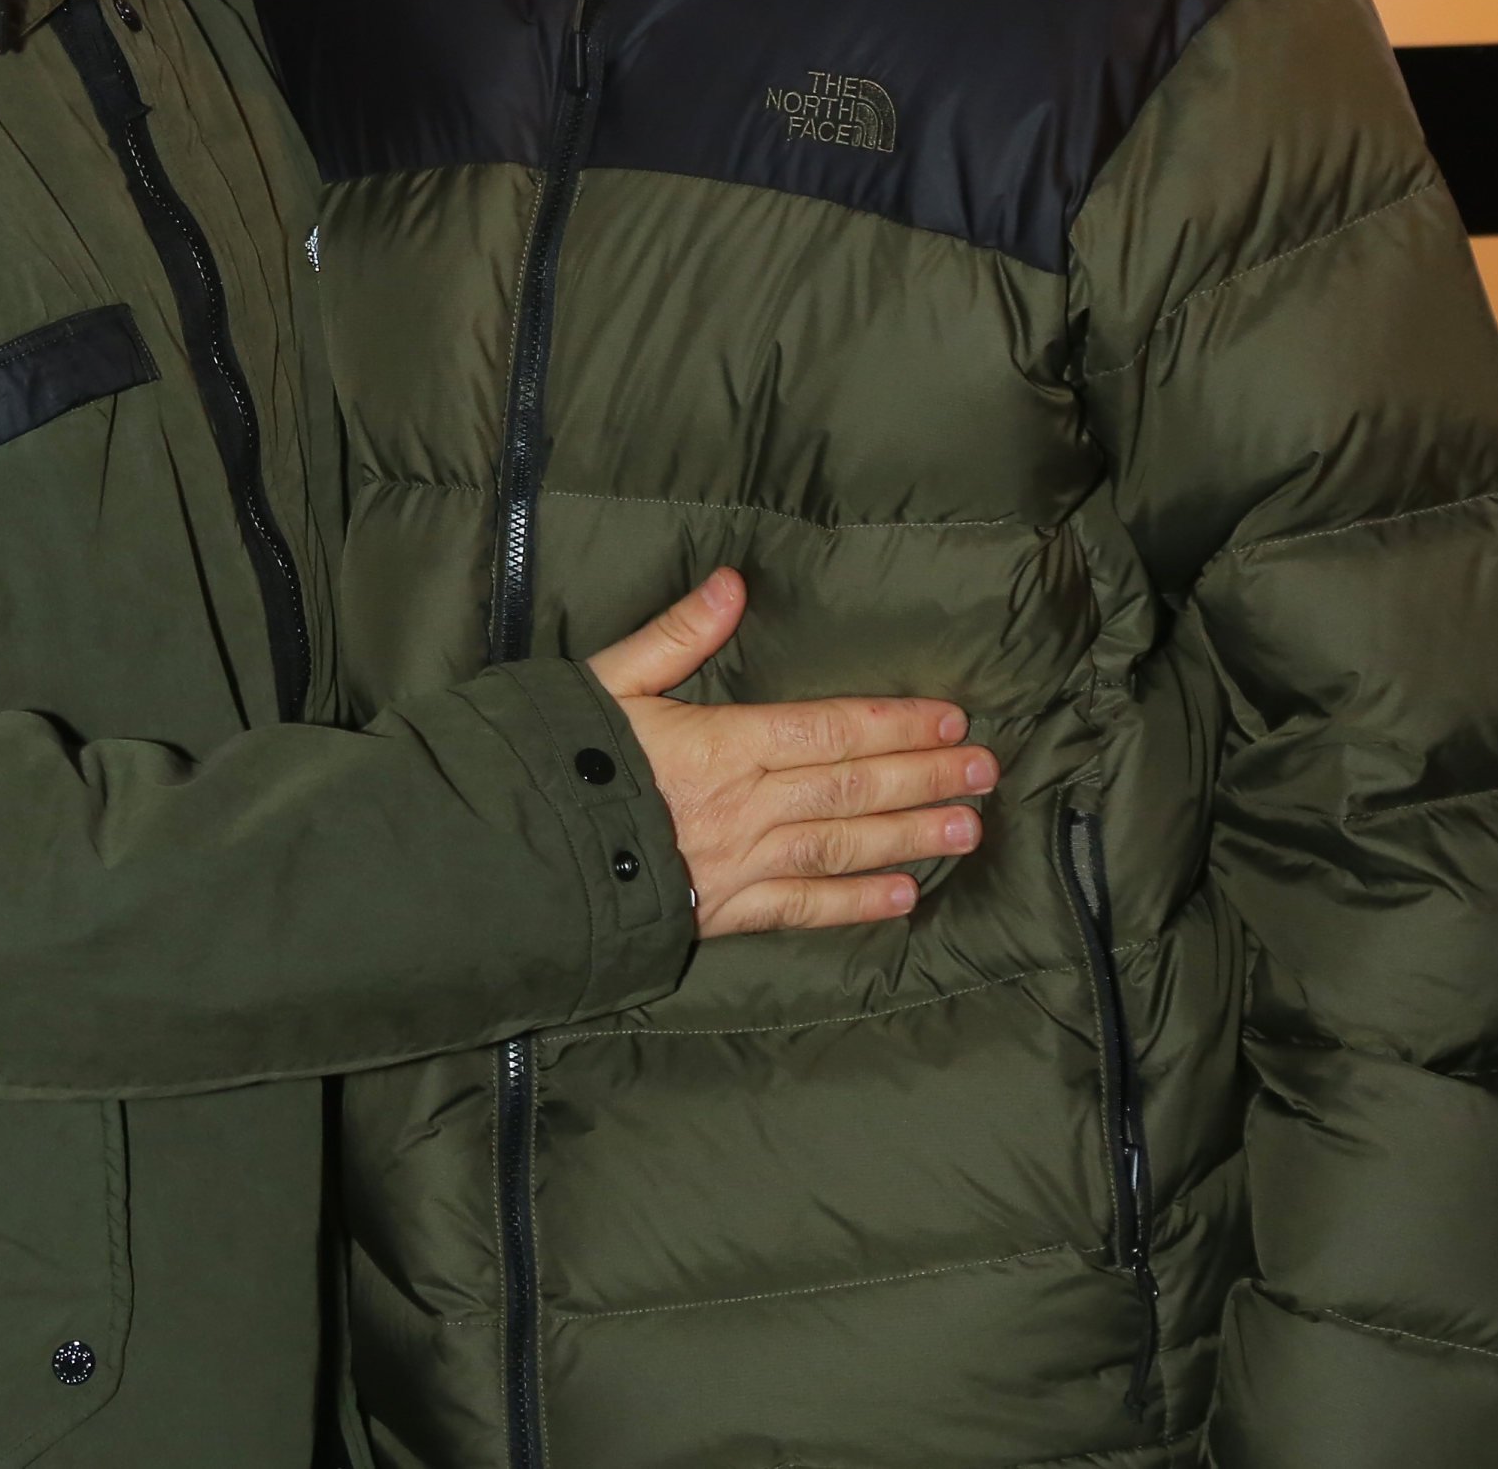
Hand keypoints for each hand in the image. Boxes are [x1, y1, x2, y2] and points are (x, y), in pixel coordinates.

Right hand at [588, 569, 992, 936]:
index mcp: (722, 744)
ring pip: (840, 846)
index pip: (829, 728)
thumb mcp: (607, 681)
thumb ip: (675, 636)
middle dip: (924, 776)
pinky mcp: (721, 913)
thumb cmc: (556, 760)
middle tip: (986, 769)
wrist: (511, 855)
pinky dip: (854, 904)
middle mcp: (744, 806)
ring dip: (908, 835)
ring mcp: (737, 864)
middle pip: (851, 786)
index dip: (895, 723)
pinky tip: (902, 897)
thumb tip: (734, 584)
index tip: (950, 716)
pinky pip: (801, 909)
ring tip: (967, 829)